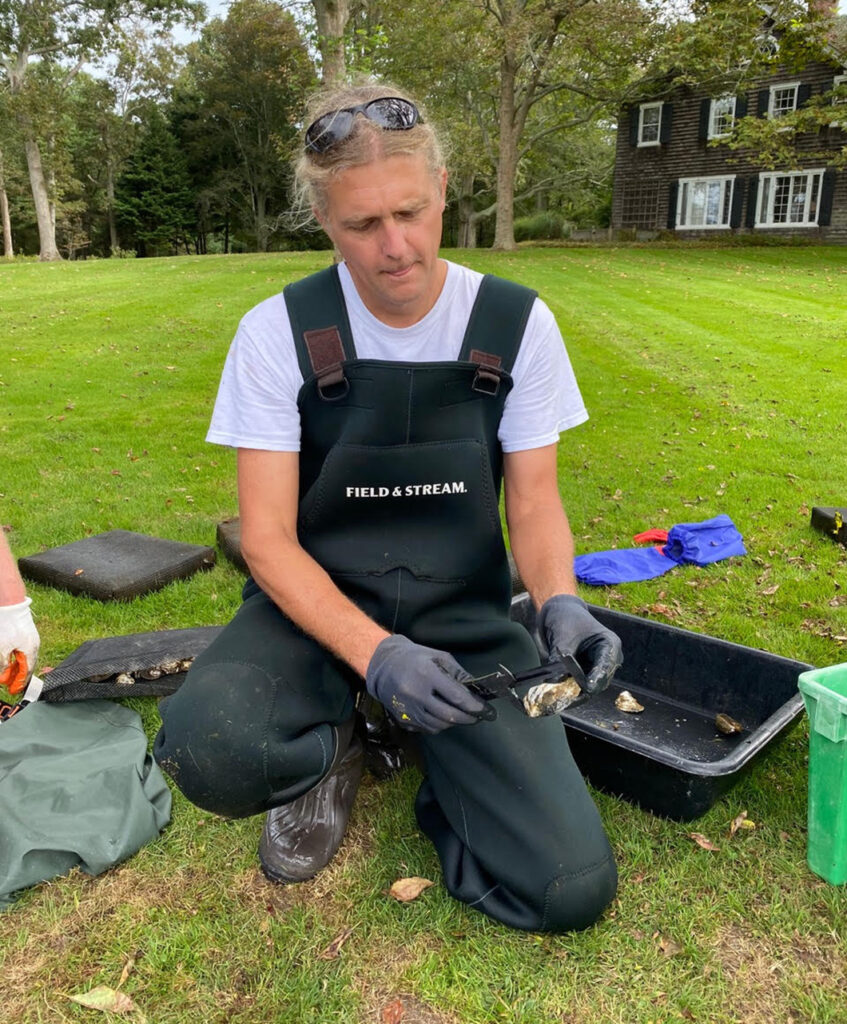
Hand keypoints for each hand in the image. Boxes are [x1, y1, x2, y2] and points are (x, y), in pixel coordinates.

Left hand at [0, 597, 39, 694]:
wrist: (11, 604)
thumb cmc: (8, 625)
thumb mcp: (2, 648)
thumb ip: (4, 663)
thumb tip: (3, 674)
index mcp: (30, 650)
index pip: (27, 671)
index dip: (19, 682)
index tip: (13, 690)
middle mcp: (34, 645)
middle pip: (27, 665)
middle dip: (17, 676)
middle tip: (9, 684)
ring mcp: (31, 638)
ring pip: (24, 657)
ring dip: (16, 666)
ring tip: (8, 673)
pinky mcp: (26, 633)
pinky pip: (23, 650)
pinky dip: (16, 657)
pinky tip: (10, 659)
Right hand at [365, 635, 494, 733]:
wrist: (382, 665)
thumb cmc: (414, 657)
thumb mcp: (438, 656)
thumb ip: (458, 673)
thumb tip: (476, 690)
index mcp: (426, 674)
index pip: (456, 697)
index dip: (474, 706)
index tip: (486, 711)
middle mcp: (416, 694)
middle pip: (449, 716)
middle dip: (468, 718)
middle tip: (477, 717)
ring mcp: (407, 709)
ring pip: (438, 726)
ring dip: (453, 723)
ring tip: (460, 716)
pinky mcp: (402, 719)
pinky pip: (426, 729)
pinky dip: (438, 725)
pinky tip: (442, 717)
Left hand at [537, 594, 621, 693]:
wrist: (561, 613)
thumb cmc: (566, 620)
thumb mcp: (562, 638)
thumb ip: (560, 659)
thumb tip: (555, 680)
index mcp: (609, 644)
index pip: (606, 665)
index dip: (597, 678)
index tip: (587, 688)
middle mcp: (609, 658)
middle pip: (601, 680)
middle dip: (584, 688)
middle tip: (568, 697)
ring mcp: (600, 666)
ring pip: (591, 686)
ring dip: (577, 691)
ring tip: (561, 697)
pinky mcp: (588, 672)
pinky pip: (582, 685)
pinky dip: (572, 689)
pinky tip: (560, 694)